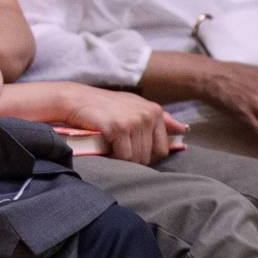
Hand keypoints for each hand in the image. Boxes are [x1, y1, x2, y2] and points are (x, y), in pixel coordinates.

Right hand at [58, 84, 184, 165]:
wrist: (74, 99)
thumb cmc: (103, 106)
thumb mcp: (134, 106)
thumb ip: (159, 118)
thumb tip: (183, 129)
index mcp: (154, 110)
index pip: (162, 148)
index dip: (145, 153)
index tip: (131, 147)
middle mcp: (147, 114)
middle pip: (149, 156)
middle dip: (133, 157)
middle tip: (117, 146)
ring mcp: (134, 120)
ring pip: (137, 158)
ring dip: (121, 158)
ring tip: (110, 144)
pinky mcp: (118, 128)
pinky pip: (123, 156)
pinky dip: (113, 156)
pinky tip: (105, 146)